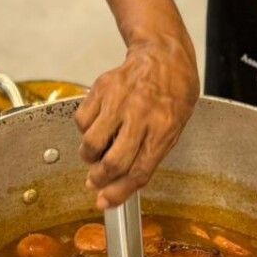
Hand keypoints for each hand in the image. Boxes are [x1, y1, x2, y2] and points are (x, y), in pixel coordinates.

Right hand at [75, 37, 198, 209]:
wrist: (163, 54)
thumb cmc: (172, 92)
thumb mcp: (174, 126)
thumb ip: (150, 154)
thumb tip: (121, 183)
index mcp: (164, 128)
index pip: (139, 171)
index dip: (119, 192)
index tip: (105, 202)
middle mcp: (141, 114)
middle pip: (113, 162)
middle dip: (100, 179)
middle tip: (95, 181)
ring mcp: (119, 99)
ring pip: (92, 143)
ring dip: (89, 156)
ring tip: (95, 152)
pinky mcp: (102, 87)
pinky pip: (82, 120)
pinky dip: (85, 130)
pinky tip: (96, 126)